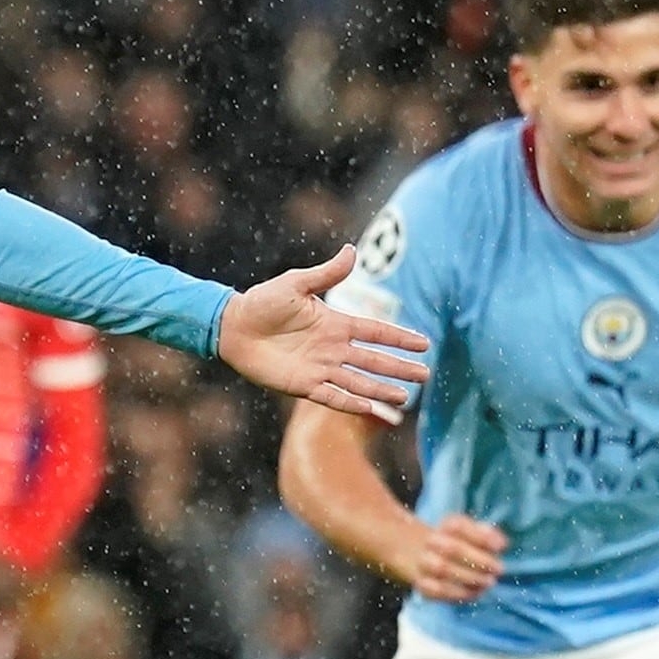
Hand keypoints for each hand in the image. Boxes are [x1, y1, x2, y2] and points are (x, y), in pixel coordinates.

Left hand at [215, 248, 428, 421]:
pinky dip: (350, 402)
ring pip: (358, 381)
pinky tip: (370, 408)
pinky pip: (331, 396)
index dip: (399, 338)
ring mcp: (319, 368)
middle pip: (373, 360)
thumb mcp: (296, 284)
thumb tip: (352, 250)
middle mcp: (332, 348)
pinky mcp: (302, 385)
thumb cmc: (262, 302)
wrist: (232, 326)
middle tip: (426, 374)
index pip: (375, 332)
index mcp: (334, 323)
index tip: (424, 344)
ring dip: (381, 390)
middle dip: (399, 368)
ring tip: (406, 397)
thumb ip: (326, 274)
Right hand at [403, 514, 509, 604]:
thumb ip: (488, 535)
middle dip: (479, 560)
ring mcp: (424, 563)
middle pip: (452, 548)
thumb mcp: (474, 534)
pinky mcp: (422, 584)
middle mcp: (431, 542)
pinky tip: (475, 593)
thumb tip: (501, 544)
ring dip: (469, 577)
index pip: (459, 527)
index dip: (481, 537)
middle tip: (498, 569)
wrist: (425, 555)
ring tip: (488, 582)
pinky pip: (436, 590)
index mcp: (446, 526)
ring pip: (442, 569)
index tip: (501, 547)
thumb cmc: (461, 545)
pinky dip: (458, 593)